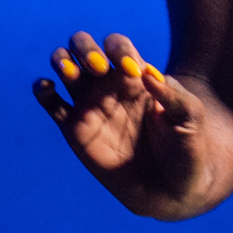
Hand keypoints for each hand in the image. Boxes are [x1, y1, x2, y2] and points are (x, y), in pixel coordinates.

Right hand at [33, 31, 212, 218]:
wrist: (170, 188)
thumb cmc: (186, 147)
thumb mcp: (190, 117)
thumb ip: (173, 94)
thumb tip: (148, 72)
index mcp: (136, 75)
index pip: (118, 45)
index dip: (120, 50)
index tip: (133, 72)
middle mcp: (109, 85)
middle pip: (84, 46)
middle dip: (85, 48)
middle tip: (98, 68)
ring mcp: (90, 105)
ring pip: (64, 67)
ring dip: (62, 61)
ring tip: (70, 73)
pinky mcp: (74, 129)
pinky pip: (50, 103)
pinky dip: (42, 90)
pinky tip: (47, 89)